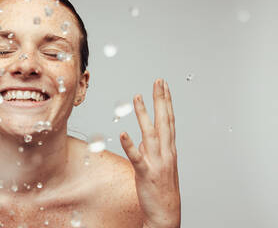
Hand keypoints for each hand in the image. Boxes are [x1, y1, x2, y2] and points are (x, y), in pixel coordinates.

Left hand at [119, 79, 180, 227]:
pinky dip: (130, 145)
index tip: (163, 85)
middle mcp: (165, 152)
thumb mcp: (158, 163)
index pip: (169, 120)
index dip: (166, 101)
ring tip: (137, 97)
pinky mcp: (145, 173)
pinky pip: (137, 157)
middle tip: (158, 81)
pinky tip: (123, 133)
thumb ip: (151, 149)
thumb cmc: (161, 187)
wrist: (166, 211)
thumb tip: (141, 137)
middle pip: (164, 121)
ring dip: (144, 115)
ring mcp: (156, 162)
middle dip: (161, 100)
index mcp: (169, 149)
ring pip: (150, 134)